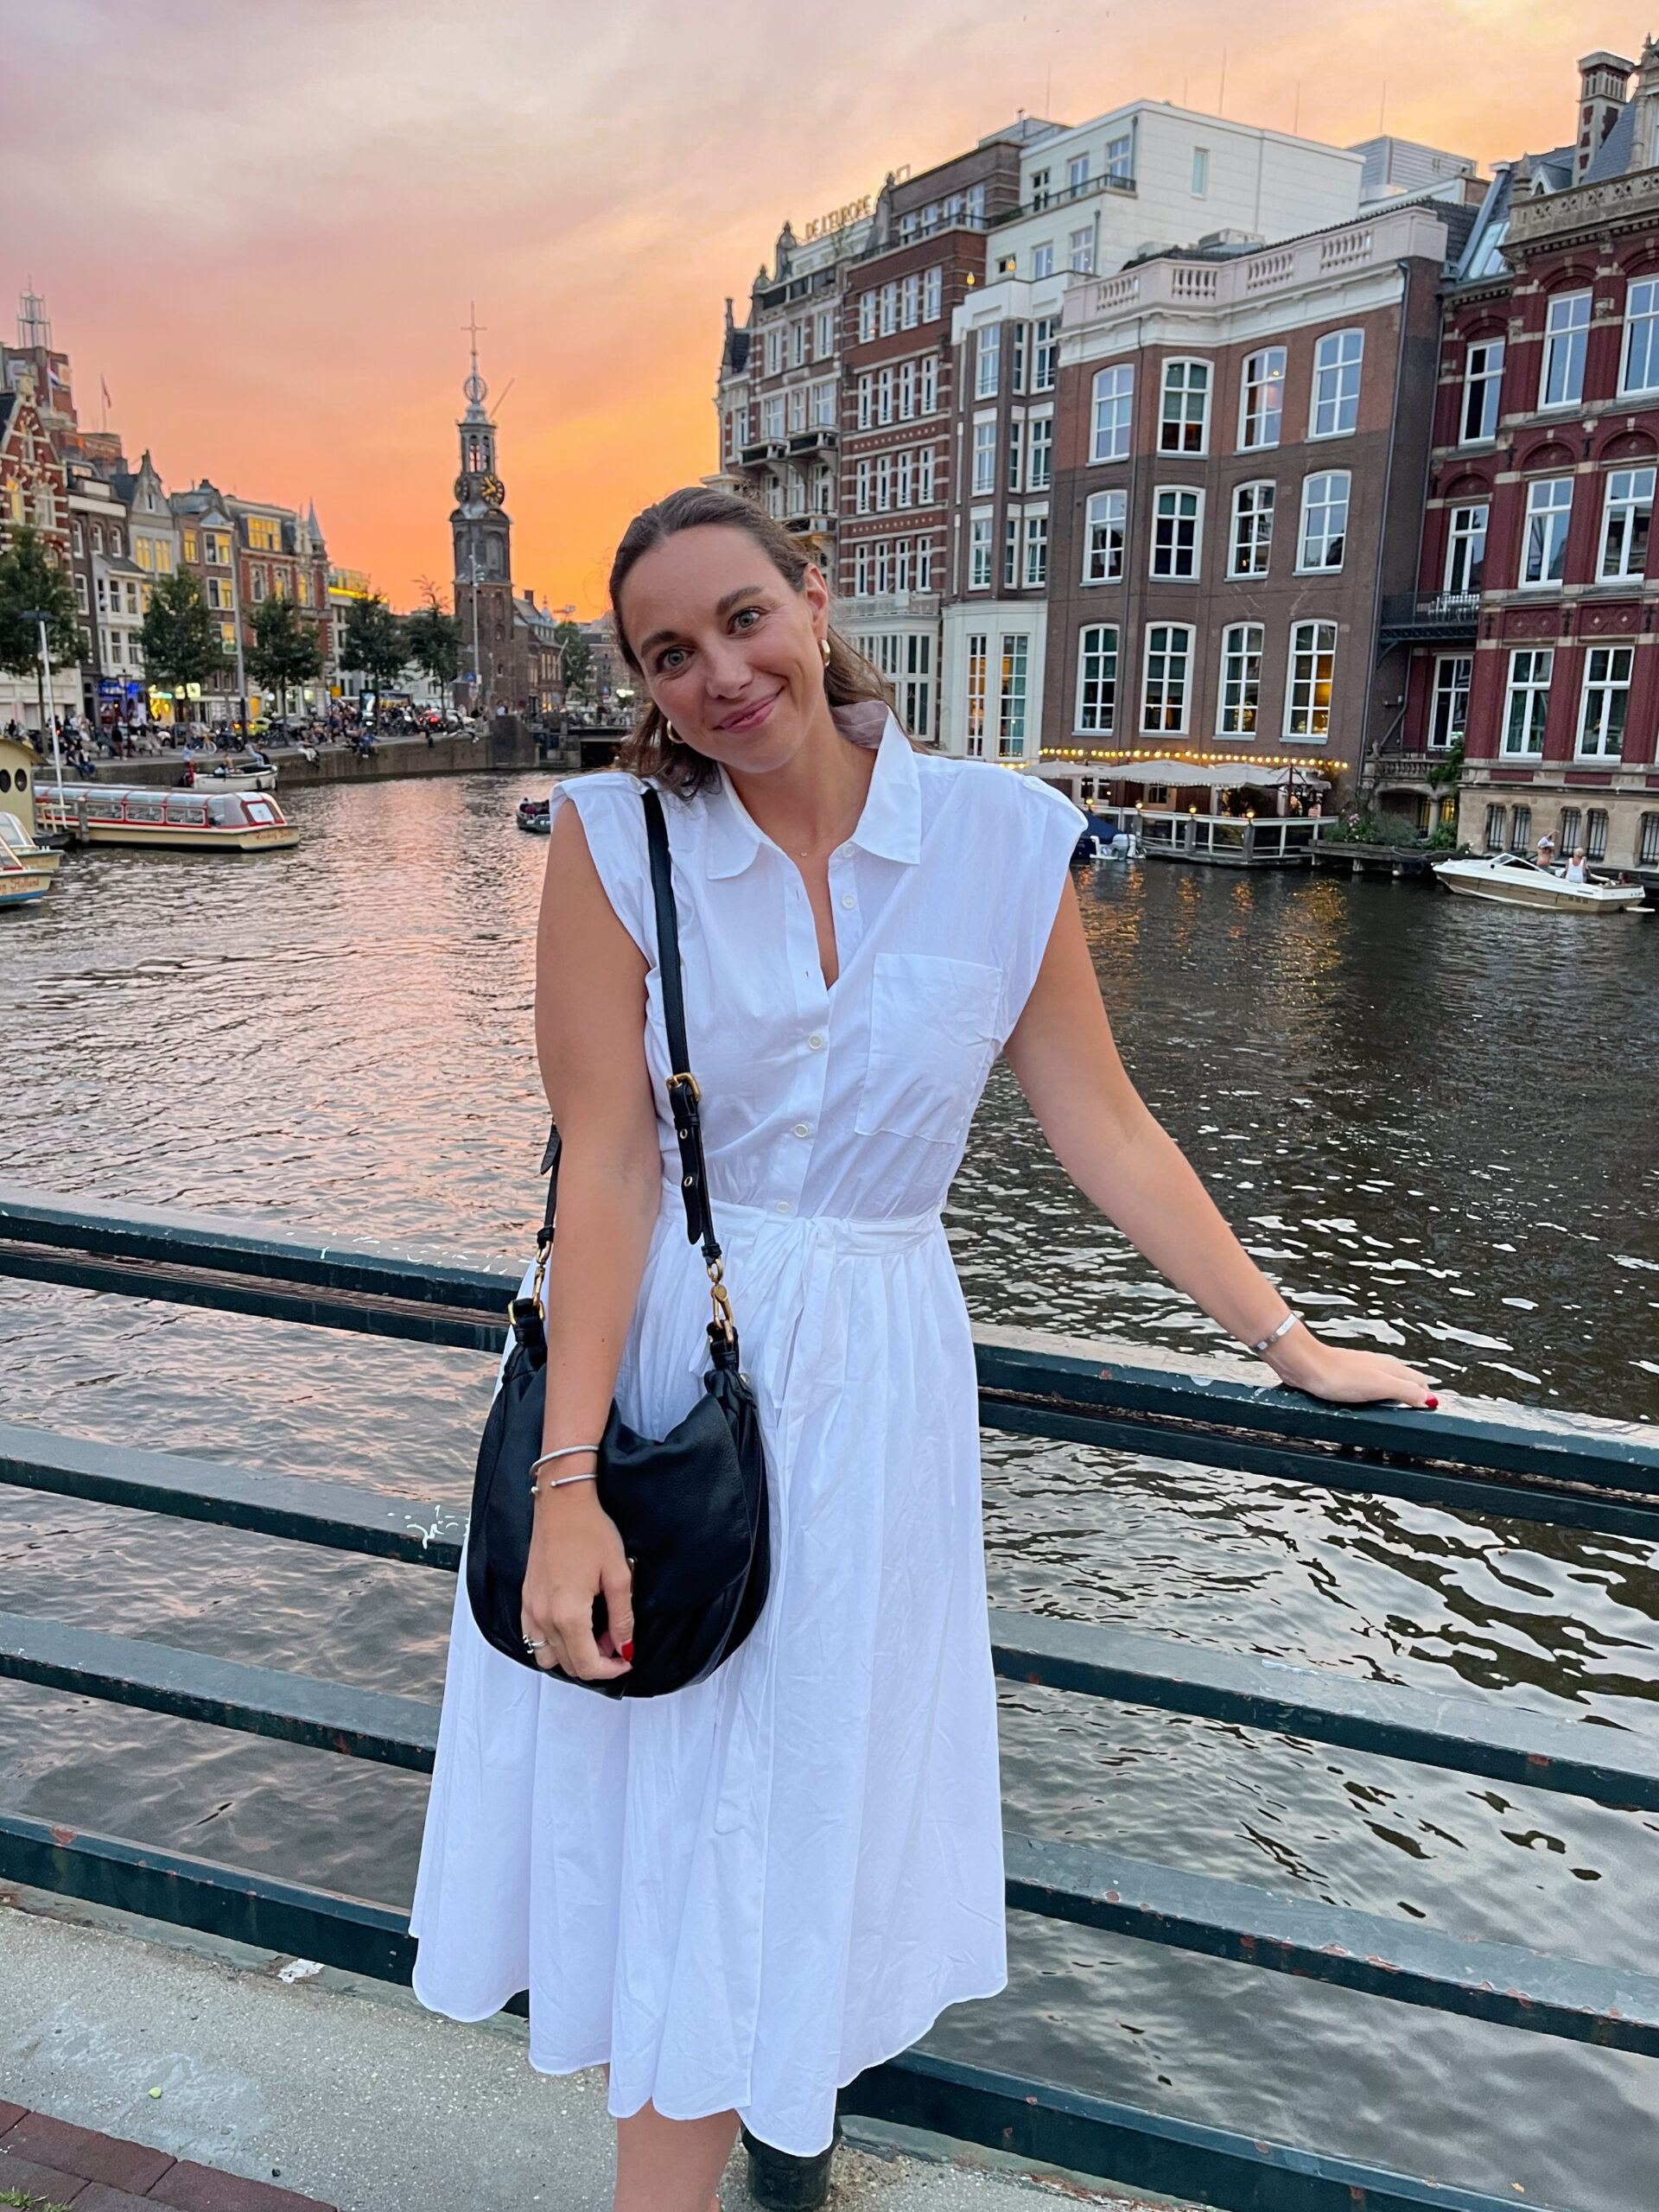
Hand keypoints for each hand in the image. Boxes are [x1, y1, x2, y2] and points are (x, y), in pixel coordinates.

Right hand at [521, 1482, 633, 1681]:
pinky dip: (552, 1643)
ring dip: (573, 1654)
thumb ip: (622, 1618)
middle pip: (568, 1665)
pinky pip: (532, 1638)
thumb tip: (625, 1647)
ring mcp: (531, 1609)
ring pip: (548, 1656)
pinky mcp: (525, 1600)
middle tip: (615, 1638)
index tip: (626, 1659)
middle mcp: (544, 1617)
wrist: (562, 1504)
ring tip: (594, 1633)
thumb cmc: (589, 1531)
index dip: (611, 1670)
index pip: (587, 1665)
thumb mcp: (618, 1575)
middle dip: (596, 1660)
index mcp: (568, 1614)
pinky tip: (571, 1625)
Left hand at [1263, 1323, 1437, 1408]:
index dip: (1425, 1397)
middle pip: (1405, 1381)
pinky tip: (1367, 1405)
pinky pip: (1368, 1387)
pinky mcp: (1346, 1377)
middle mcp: (1379, 1366)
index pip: (1419, 1381)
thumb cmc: (1339, 1375)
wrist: (1306, 1365)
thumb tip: (1429, 1400)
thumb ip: (1405, 1391)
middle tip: (1414, 1415)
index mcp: (1391, 1368)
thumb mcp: (1379, 1386)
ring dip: (1394, 1397)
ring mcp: (1362, 1371)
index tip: (1426, 1414)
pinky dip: (1375, 1397)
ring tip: (1395, 1413)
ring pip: (1387, 1383)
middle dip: (1413, 1396)